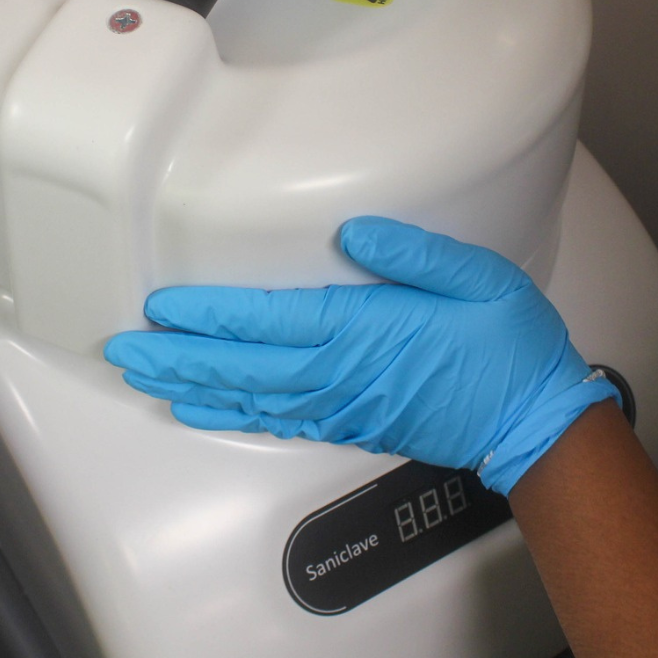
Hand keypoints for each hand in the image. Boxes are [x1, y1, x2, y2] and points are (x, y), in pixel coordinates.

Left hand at [104, 216, 617, 494]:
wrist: (535, 423)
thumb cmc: (511, 347)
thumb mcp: (480, 279)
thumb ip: (415, 255)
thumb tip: (354, 234)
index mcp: (365, 334)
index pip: (268, 323)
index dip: (210, 316)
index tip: (162, 307)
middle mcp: (341, 376)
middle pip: (241, 368)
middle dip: (177, 358)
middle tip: (122, 350)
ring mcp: (340, 405)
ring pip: (249, 400)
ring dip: (191, 388)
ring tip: (142, 378)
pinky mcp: (348, 423)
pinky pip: (275, 422)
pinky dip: (230, 416)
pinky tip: (202, 410)